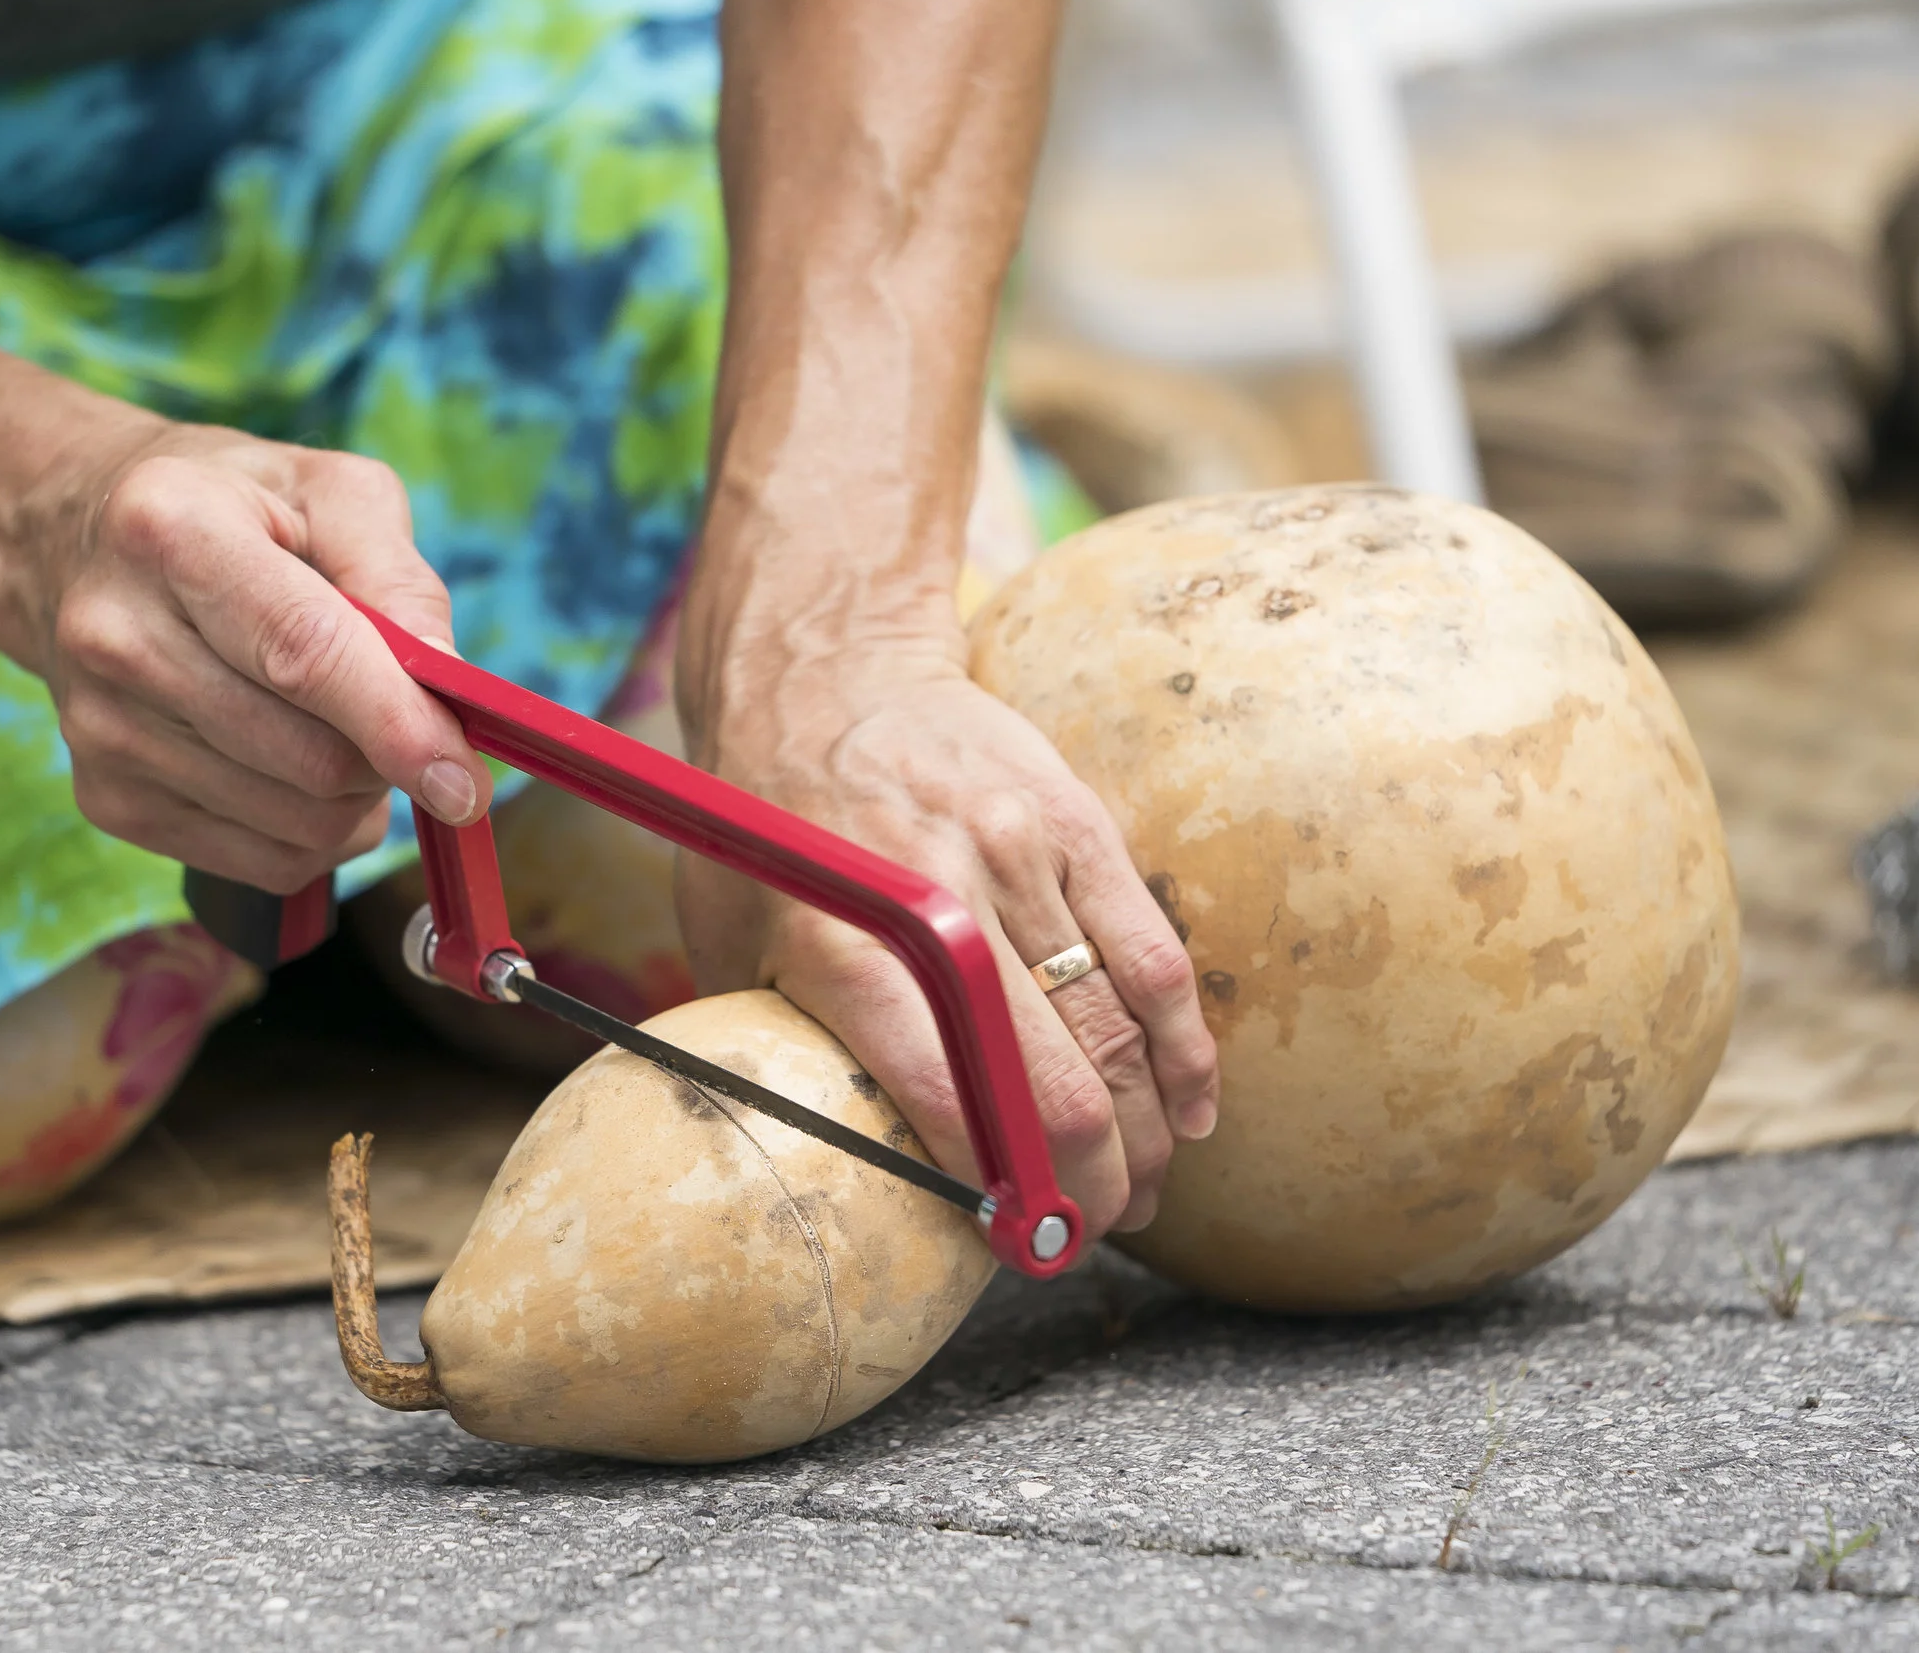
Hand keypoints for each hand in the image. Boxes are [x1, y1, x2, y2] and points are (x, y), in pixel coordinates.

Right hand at [27, 424, 490, 891]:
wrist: (74, 542)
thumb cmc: (231, 508)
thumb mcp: (330, 489)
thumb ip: (400, 578)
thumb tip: (447, 690)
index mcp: (170, 530)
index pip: (303, 653)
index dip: (395, 724)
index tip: (464, 780)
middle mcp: (116, 634)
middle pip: (309, 755)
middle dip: (388, 752)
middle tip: (396, 709)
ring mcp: (101, 729)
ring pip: (298, 822)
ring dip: (357, 795)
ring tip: (336, 724)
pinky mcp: (107, 800)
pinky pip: (267, 861)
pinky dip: (316, 831)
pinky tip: (294, 765)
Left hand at [678, 637, 1218, 1239]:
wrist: (829, 670)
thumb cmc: (765, 827)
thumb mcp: (728, 939)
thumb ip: (784, 1040)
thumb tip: (833, 1164)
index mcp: (849, 946)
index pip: (950, 1097)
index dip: (1001, 1192)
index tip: (1019, 1248)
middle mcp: (945, 902)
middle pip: (1054, 1082)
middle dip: (1091, 1186)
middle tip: (1093, 1235)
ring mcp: (1021, 858)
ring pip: (1116, 1028)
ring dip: (1144, 1133)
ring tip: (1144, 1196)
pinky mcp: (1077, 827)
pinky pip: (1153, 954)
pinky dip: (1182, 1046)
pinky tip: (1190, 1109)